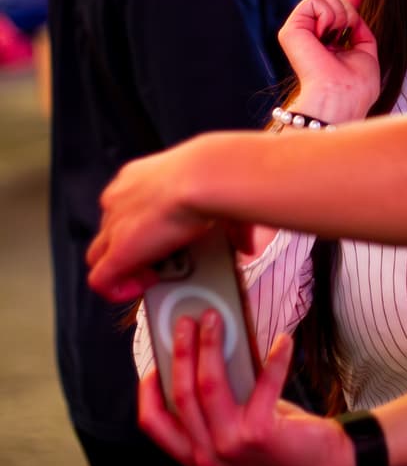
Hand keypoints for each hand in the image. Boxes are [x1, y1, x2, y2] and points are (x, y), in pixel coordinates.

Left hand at [87, 137, 251, 302]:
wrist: (205, 177)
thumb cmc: (215, 176)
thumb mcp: (217, 191)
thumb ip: (227, 219)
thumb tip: (246, 244)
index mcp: (139, 176)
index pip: (125, 207)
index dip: (142, 229)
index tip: (165, 240)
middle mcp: (119, 197)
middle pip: (109, 232)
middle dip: (131, 248)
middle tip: (161, 259)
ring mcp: (114, 225)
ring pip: (101, 256)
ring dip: (126, 269)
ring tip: (157, 274)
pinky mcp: (117, 253)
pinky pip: (101, 281)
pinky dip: (119, 290)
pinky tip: (145, 286)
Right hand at [140, 313, 354, 465]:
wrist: (318, 463)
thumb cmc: (272, 433)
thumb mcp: (232, 423)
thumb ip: (214, 399)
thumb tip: (202, 346)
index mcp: (193, 453)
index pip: (153, 423)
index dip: (147, 390)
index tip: (154, 359)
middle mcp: (207, 454)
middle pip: (182, 393)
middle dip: (181, 351)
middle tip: (187, 321)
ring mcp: (231, 446)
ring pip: (210, 386)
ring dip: (210, 346)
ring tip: (215, 319)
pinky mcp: (261, 434)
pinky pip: (264, 384)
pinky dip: (275, 359)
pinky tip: (283, 340)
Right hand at [278, 0, 380, 124]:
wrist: (342, 96)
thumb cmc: (356, 85)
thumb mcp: (366, 50)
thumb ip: (359, 27)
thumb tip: (354, 4)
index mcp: (332, 38)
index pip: (344, 6)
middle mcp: (314, 31)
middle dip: (349, 12)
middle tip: (344, 37)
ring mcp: (301, 29)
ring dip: (340, 15)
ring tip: (334, 40)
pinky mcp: (291, 28)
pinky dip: (329, 16)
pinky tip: (325, 37)